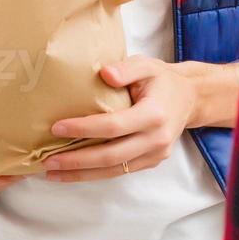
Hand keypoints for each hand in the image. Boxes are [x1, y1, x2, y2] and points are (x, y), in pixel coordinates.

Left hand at [42, 56, 196, 182]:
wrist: (191, 99)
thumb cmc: (163, 80)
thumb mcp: (147, 65)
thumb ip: (126, 69)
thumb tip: (104, 74)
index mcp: (154, 114)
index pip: (113, 126)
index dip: (84, 129)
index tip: (57, 127)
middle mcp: (156, 139)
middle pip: (111, 156)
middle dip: (77, 161)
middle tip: (48, 161)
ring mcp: (155, 155)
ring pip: (113, 170)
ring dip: (81, 174)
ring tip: (53, 173)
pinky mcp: (151, 162)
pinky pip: (120, 171)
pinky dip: (95, 173)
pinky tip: (74, 171)